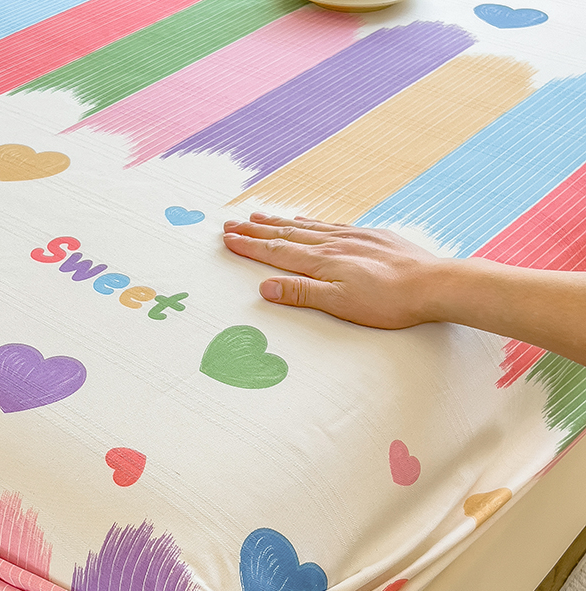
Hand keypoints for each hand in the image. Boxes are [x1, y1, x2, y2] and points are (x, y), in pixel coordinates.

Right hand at [223, 213, 448, 328]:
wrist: (433, 284)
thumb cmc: (388, 301)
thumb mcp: (340, 304)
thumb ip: (302, 293)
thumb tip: (266, 287)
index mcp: (322, 261)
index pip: (276, 251)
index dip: (250, 245)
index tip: (228, 238)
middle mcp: (333, 243)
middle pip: (286, 233)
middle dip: (256, 230)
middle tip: (231, 223)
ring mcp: (351, 236)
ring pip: (306, 225)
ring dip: (279, 221)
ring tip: (258, 216)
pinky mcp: (369, 236)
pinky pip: (330, 223)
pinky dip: (310, 220)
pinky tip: (305, 218)